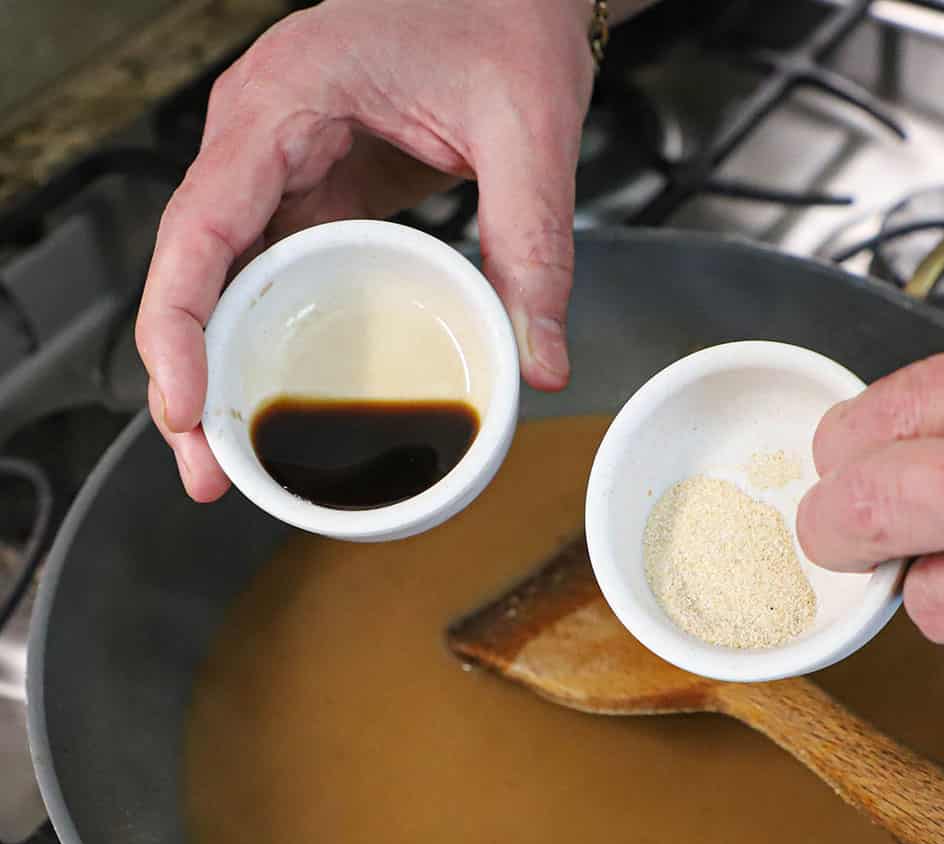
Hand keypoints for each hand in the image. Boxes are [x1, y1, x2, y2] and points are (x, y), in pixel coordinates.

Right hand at [135, 0, 596, 500]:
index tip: (185, 408)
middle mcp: (260, 138)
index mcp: (286, 102)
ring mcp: (280, 168)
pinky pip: (273, 276)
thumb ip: (535, 247)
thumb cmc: (503, 21)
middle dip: (190, 377)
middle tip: (211, 474)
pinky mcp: (312, 194)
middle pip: (195, 272)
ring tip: (234, 461)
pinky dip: (267, 343)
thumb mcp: (529, 132)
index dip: (179, 324)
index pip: (202, 223)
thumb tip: (539, 366)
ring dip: (221, 372)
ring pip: (224, 284)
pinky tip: (279, 402)